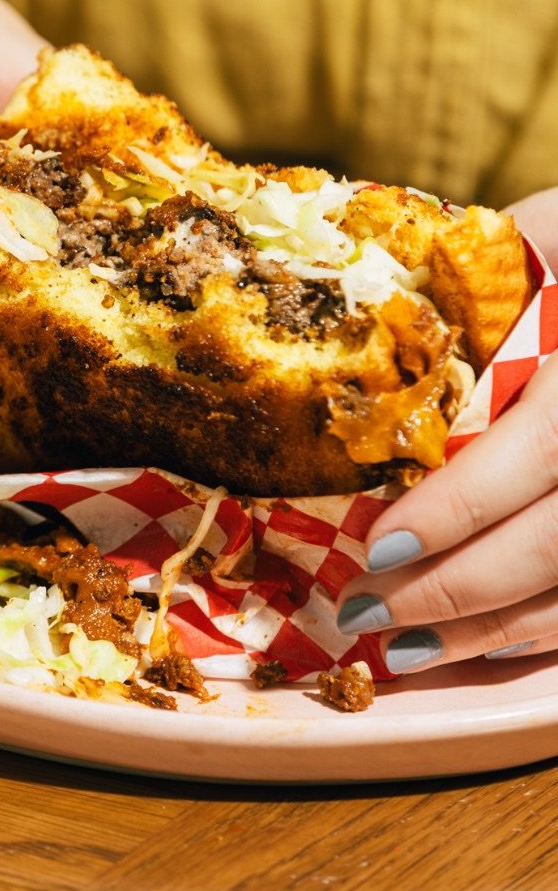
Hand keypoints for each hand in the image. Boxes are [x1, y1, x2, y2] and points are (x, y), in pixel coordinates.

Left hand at [335, 188, 557, 671]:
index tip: (379, 545)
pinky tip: (474, 647)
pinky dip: (537, 636)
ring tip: (402, 650)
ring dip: (491, 631)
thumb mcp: (540, 240)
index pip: (540, 450)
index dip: (461, 508)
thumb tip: (352, 317)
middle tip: (364, 610)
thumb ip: (463, 287)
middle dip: (458, 590)